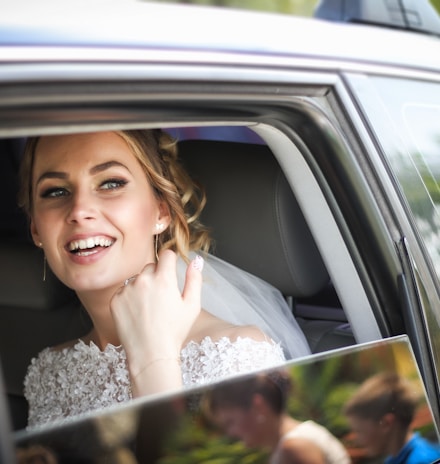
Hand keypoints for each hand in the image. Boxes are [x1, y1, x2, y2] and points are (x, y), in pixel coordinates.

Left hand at [110, 250, 202, 394]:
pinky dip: (130, 298)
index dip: (170, 262)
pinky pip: (124, 290)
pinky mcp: (115, 300)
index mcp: (164, 279)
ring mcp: (127, 290)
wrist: (150, 354)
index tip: (170, 271)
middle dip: (157, 276)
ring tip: (149, 308)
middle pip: (151, 266)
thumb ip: (194, 279)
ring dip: (142, 286)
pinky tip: (138, 313)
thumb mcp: (192, 305)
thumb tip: (196, 260)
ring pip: (136, 278)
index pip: (166, 254)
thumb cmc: (174, 332)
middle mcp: (143, 280)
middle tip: (161, 297)